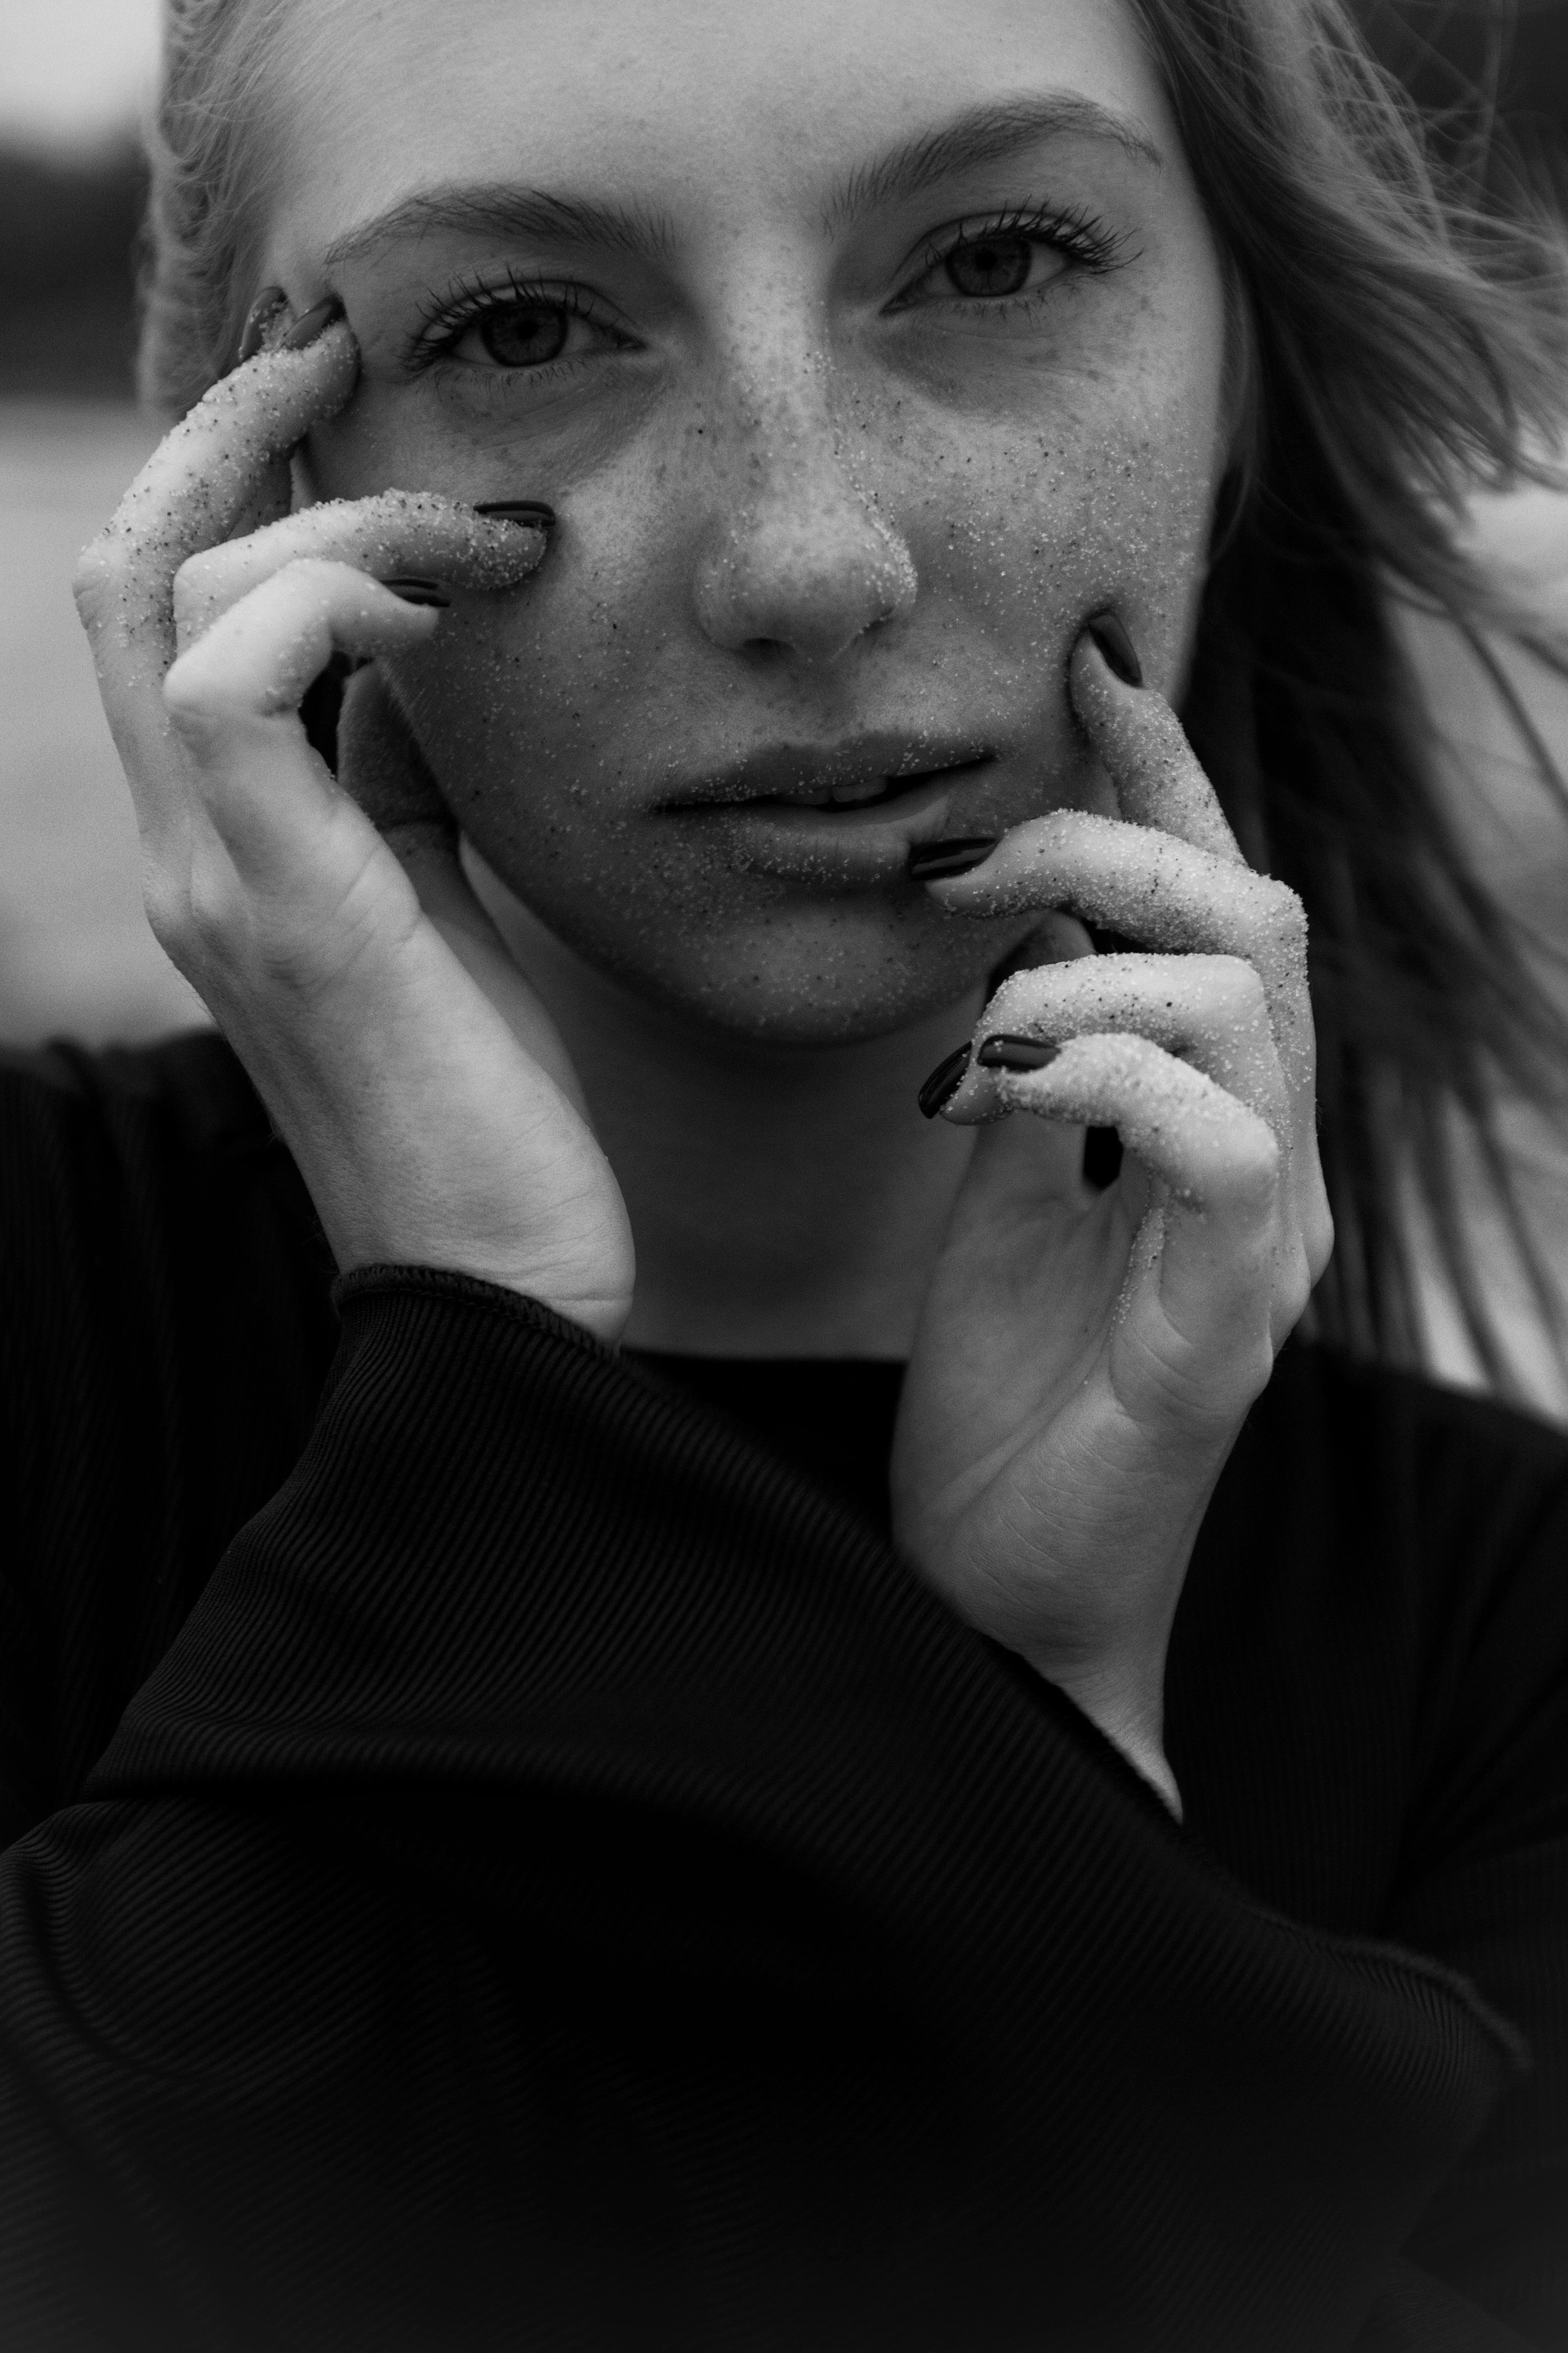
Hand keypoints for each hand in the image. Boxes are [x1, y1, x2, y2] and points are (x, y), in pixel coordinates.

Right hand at [72, 313, 633, 1338]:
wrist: (503, 1274)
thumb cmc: (490, 1105)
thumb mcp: (441, 907)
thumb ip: (400, 785)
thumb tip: (426, 660)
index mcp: (220, 845)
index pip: (165, 617)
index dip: (228, 484)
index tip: (331, 398)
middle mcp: (183, 848)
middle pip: (131, 574)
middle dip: (229, 437)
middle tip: (337, 354)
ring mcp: (212, 874)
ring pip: (171, 601)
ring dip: (318, 518)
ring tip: (461, 534)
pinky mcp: (278, 901)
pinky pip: (236, 679)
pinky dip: (331, 602)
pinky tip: (440, 613)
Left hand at [892, 631, 1333, 1809]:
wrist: (1007, 1599)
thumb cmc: (1008, 1399)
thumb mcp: (1003, 1191)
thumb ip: (1033, 1062)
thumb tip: (1011, 929)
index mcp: (1209, 1114)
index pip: (1208, 905)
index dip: (1163, 772)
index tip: (1084, 664)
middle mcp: (1263, 1157)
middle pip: (1254, 913)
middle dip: (1113, 836)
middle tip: (957, 862)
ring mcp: (1262, 1239)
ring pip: (1250, 998)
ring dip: (1085, 961)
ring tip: (969, 1019)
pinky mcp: (1229, 1324)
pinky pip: (1221, 1141)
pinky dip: (1099, 1073)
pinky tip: (990, 1091)